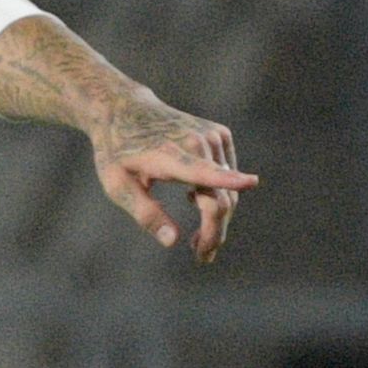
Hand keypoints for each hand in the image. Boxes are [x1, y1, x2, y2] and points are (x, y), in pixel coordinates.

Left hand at [86, 93, 255, 260]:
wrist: (124, 110)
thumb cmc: (116, 151)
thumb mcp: (116, 185)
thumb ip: (144, 213)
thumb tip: (172, 241)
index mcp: (170, 155)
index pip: (203, 170)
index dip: (227, 179)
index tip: (250, 182)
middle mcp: (198, 142)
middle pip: (221, 196)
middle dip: (214, 231)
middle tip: (203, 257)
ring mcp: (214, 136)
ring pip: (228, 189)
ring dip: (217, 218)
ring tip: (195, 242)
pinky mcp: (221, 135)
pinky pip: (228, 175)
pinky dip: (218, 195)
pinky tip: (193, 199)